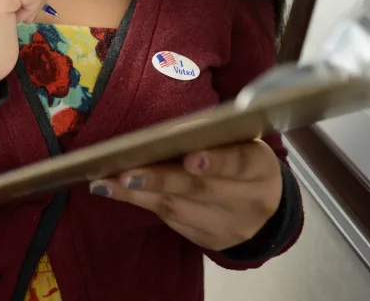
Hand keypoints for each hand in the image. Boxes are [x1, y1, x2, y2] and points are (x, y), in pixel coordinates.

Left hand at [88, 140, 282, 250]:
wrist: (264, 213)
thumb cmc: (242, 162)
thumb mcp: (242, 145)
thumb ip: (215, 138)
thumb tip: (164, 130)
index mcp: (260, 168)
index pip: (239, 163)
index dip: (216, 162)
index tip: (191, 159)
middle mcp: (248, 201)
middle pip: (201, 190)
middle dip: (162, 180)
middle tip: (128, 172)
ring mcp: (227, 226)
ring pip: (178, 209)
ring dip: (137, 193)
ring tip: (105, 181)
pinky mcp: (205, 239)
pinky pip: (168, 220)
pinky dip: (137, 202)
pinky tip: (111, 190)